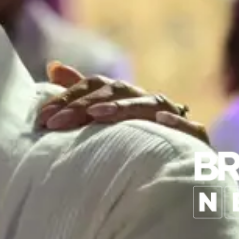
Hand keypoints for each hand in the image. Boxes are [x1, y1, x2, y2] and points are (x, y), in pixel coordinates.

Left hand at [38, 62, 208, 144]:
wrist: (183, 172)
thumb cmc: (137, 144)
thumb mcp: (104, 118)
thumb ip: (81, 94)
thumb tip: (53, 65)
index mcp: (126, 97)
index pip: (96, 87)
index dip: (68, 97)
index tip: (41, 118)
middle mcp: (149, 102)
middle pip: (116, 93)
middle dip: (82, 106)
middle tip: (55, 123)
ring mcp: (174, 118)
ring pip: (149, 105)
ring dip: (123, 108)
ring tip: (97, 114)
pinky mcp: (197, 141)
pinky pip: (192, 129)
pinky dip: (178, 123)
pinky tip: (161, 122)